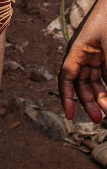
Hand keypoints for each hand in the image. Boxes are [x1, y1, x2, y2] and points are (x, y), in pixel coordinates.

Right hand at [59, 0, 106, 121]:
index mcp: (77, 49)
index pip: (66, 77)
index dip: (66, 97)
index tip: (69, 116)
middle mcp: (83, 53)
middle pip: (80, 83)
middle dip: (87, 102)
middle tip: (98, 119)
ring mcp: (96, 54)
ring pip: (94, 81)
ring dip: (100, 96)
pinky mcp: (106, 54)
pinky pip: (104, 74)